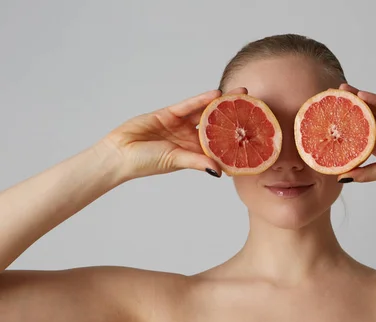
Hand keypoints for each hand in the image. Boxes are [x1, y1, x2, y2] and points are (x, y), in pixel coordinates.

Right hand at [97, 87, 246, 179]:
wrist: (119, 153)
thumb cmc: (146, 162)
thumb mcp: (176, 161)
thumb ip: (198, 162)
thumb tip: (220, 171)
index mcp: (195, 153)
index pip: (220, 144)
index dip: (236, 138)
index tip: (255, 132)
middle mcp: (190, 138)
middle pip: (217, 125)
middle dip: (234, 116)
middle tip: (255, 106)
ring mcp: (180, 125)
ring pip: (205, 112)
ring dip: (222, 104)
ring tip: (241, 94)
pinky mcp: (169, 114)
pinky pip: (188, 105)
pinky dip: (201, 99)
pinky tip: (216, 94)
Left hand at [337, 84, 375, 182]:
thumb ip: (366, 172)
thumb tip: (341, 177)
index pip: (358, 135)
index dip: (343, 129)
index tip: (325, 124)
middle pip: (363, 118)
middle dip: (347, 110)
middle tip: (329, 100)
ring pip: (374, 108)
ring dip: (358, 99)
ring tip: (341, 91)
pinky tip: (362, 94)